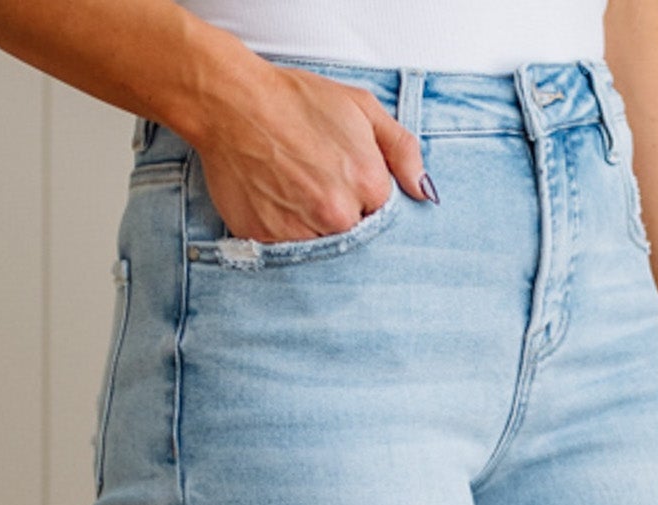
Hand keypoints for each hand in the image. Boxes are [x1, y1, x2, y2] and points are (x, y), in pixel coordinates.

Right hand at [196, 65, 435, 242]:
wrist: (232, 101)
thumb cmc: (297, 100)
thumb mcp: (362, 107)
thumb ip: (402, 149)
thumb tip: (425, 192)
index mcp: (369, 185)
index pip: (383, 217)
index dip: (366, 202)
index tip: (348, 186)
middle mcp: (338, 215)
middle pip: (354, 237)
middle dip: (342, 218)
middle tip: (317, 187)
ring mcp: (302, 231)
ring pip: (322, 248)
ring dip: (313, 230)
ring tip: (294, 192)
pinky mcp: (267, 240)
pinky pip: (286, 251)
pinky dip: (284, 233)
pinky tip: (275, 203)